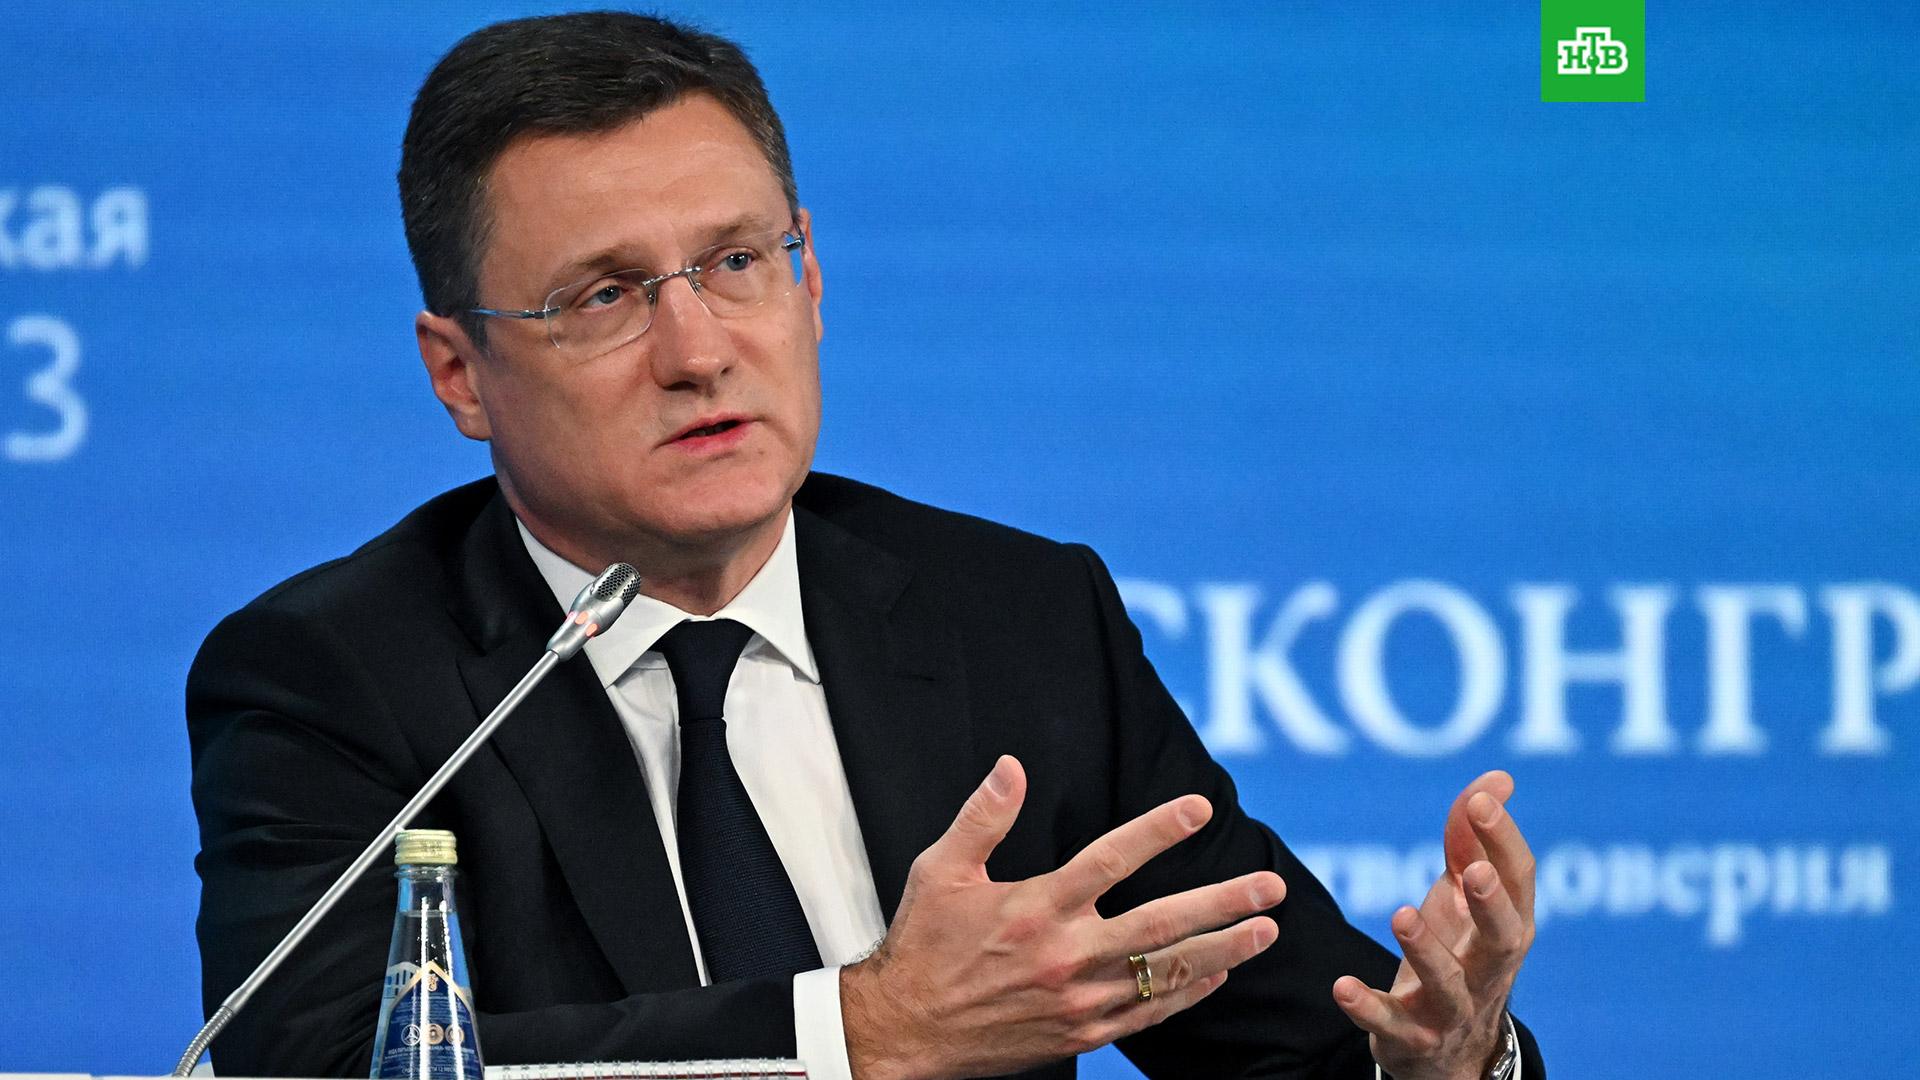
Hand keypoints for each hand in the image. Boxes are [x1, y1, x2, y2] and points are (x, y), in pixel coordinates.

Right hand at [840, 755, 1284, 1079]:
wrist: (906, 1032)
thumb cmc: (923, 946)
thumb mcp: (938, 871)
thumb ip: (982, 818)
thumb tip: (1012, 766)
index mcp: (1035, 908)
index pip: (1111, 860)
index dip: (1158, 830)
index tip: (1200, 807)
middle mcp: (1065, 955)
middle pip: (1161, 924)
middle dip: (1223, 903)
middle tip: (1269, 885)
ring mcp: (1079, 1000)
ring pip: (1165, 972)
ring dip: (1222, 949)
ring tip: (1266, 929)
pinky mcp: (1082, 1034)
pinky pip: (1149, 1014)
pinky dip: (1188, 993)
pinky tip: (1218, 972)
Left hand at [1332, 771, 1535, 1079]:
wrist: (1450, 1053)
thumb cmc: (1459, 953)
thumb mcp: (1462, 897)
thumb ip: (1472, 839)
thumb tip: (1498, 779)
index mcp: (1508, 928)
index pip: (1519, 882)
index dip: (1504, 841)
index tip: (1483, 801)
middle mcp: (1489, 970)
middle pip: (1503, 939)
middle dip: (1492, 905)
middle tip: (1476, 871)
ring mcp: (1453, 1009)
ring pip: (1448, 985)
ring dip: (1426, 951)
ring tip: (1401, 913)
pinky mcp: (1411, 1037)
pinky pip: (1390, 1025)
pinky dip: (1367, 1008)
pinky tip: (1343, 986)